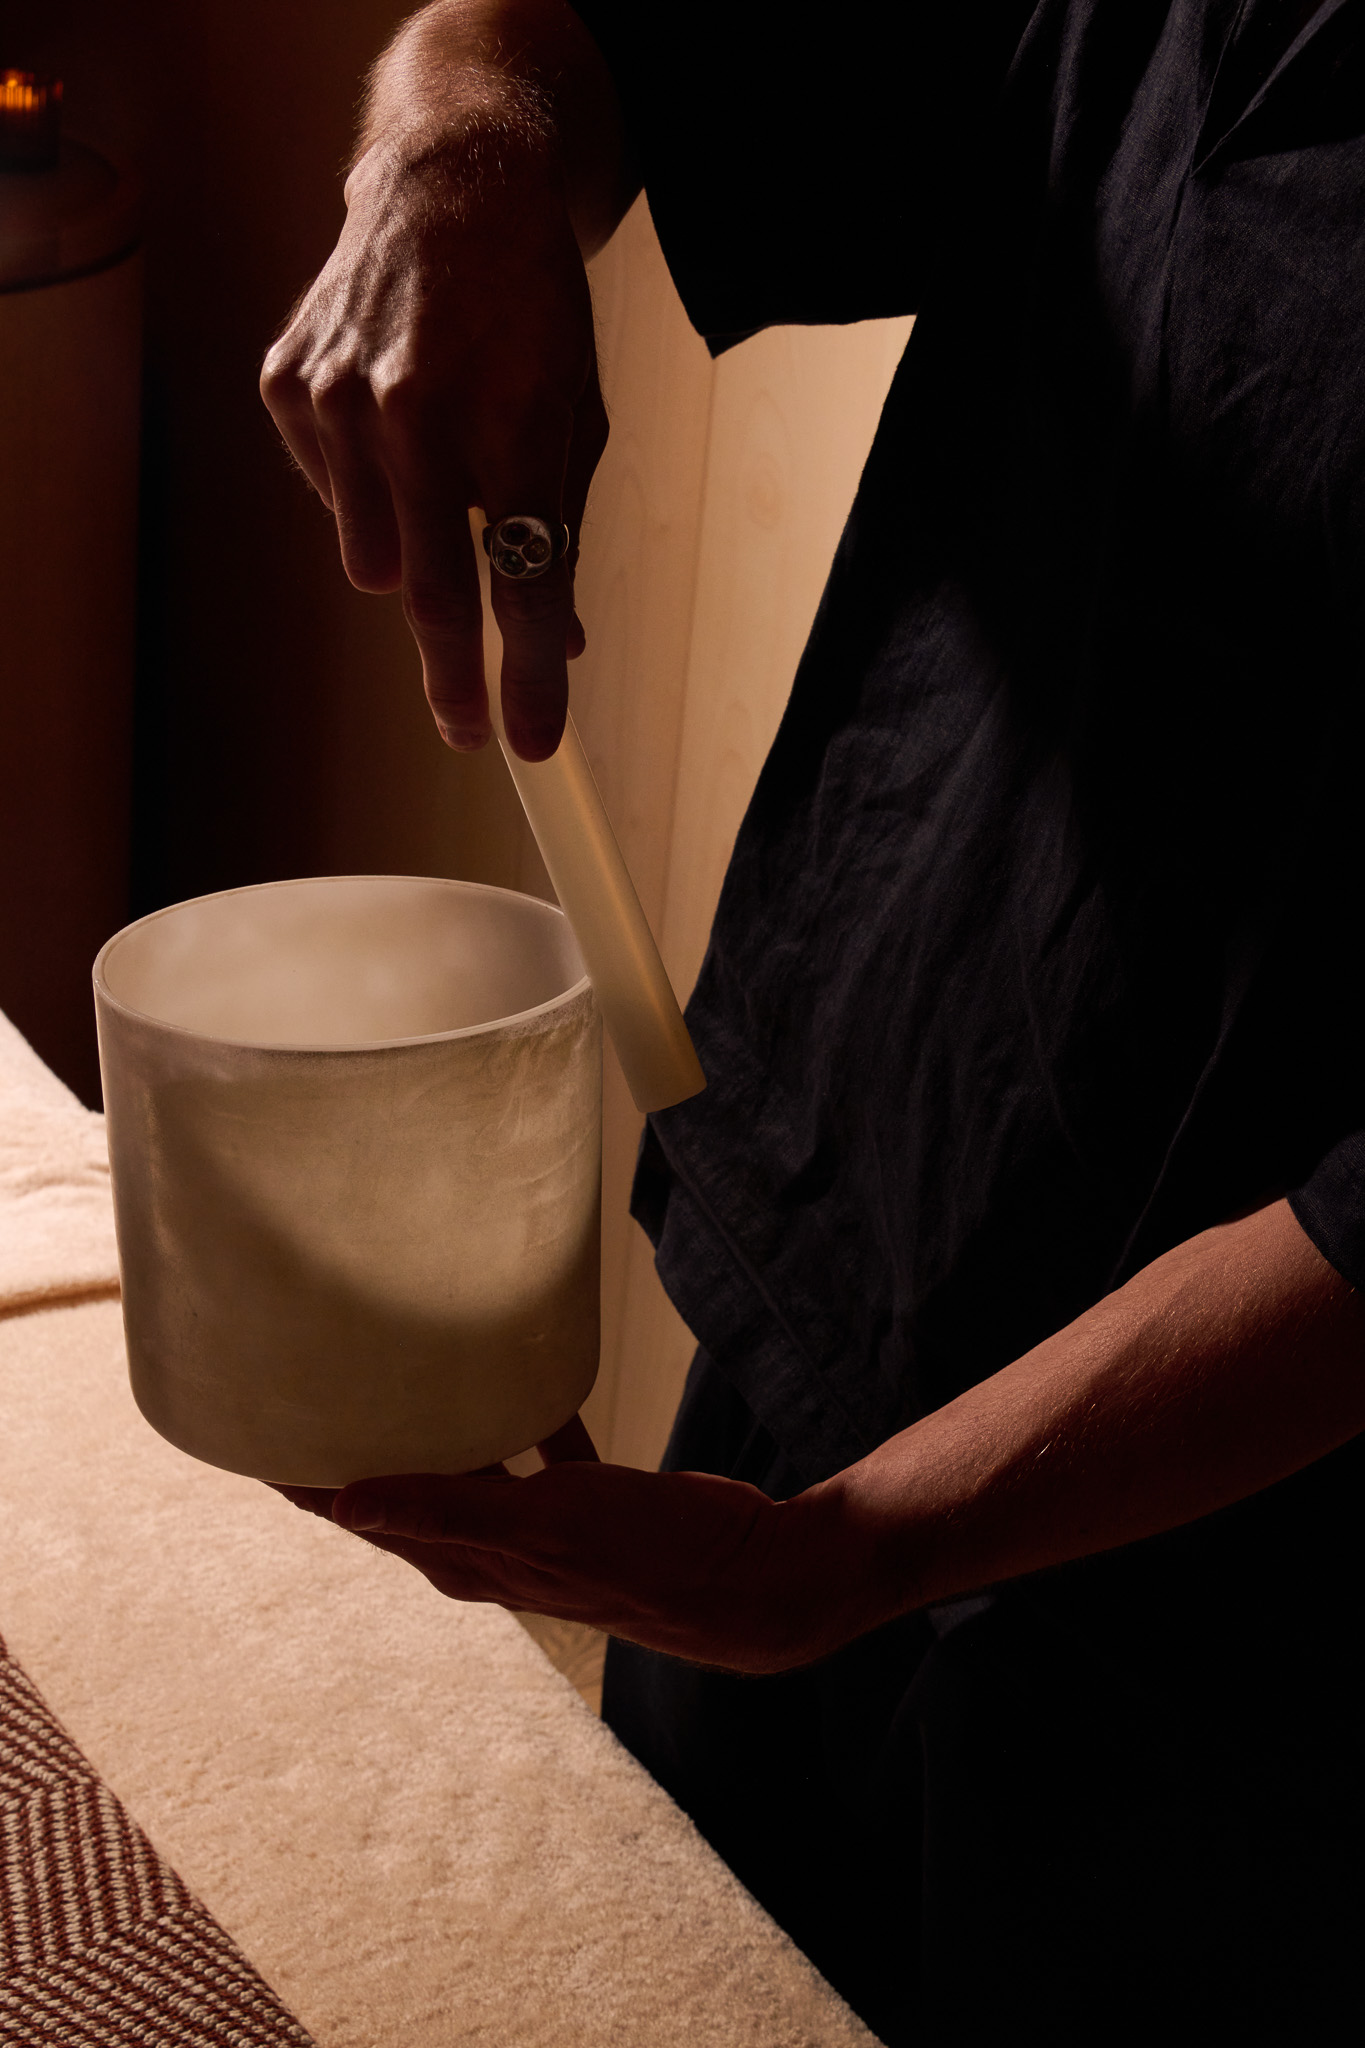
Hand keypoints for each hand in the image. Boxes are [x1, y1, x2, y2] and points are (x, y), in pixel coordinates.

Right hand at [260, 105, 606, 760]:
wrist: (452, 190)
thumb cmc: (528, 312)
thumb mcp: (574, 418)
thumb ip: (560, 532)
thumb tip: (558, 642)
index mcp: (510, 424)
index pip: (524, 586)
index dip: (530, 678)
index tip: (534, 744)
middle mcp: (417, 414)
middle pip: (434, 594)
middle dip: (456, 677)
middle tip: (468, 731)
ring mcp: (340, 400)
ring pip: (373, 557)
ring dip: (413, 560)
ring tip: (442, 498)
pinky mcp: (290, 387)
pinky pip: (333, 496)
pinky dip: (368, 492)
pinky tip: (392, 434)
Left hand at [276, 1417, 887, 1674]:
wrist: (755, 1581)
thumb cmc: (651, 1560)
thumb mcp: (545, 1526)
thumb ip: (448, 1512)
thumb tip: (343, 1503)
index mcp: (470, 1559)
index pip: (362, 1515)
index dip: (308, 1482)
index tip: (258, 1436)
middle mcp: (497, 1549)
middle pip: (404, 1493)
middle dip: (359, 1451)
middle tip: (318, 1387)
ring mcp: (545, 1529)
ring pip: (469, 1472)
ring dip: (440, 1435)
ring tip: (408, 1377)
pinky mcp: (592, 1506)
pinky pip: (542, 1458)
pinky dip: (530, 1426)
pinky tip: (534, 1387)